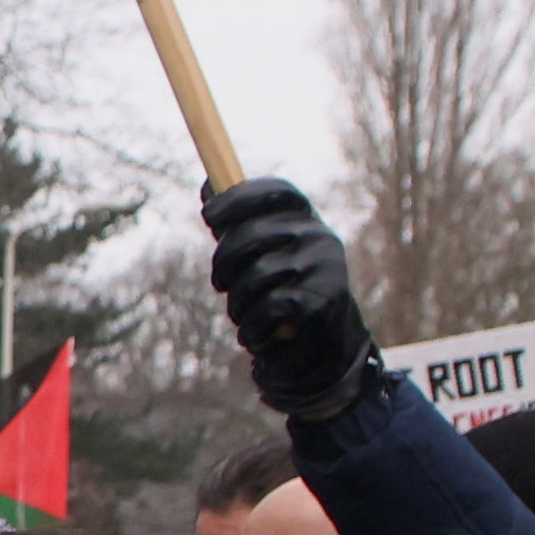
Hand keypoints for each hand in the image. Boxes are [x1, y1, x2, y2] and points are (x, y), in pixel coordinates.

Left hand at [204, 175, 375, 425]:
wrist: (326, 349)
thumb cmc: (285, 294)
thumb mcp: (265, 255)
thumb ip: (241, 224)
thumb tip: (209, 185)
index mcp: (305, 220)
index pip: (275, 191)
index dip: (237, 198)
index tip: (208, 217)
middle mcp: (319, 237)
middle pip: (252, 235)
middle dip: (224, 263)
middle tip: (221, 284)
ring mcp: (324, 268)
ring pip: (255, 277)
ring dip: (239, 305)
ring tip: (246, 317)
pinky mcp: (323, 301)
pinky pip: (268, 308)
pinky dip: (254, 328)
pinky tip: (258, 336)